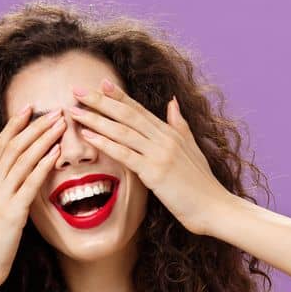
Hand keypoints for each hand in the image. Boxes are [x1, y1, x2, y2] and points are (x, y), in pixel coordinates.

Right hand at [0, 105, 64, 288]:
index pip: (0, 144)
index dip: (14, 124)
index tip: (30, 107)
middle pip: (13, 146)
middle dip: (35, 126)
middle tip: (54, 110)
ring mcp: (1, 197)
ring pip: (22, 160)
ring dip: (43, 139)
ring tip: (60, 124)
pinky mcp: (12, 213)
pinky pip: (29, 184)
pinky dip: (43, 166)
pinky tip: (56, 153)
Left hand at [67, 79, 235, 235]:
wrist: (215, 208)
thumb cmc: (203, 185)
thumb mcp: (193, 149)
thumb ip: (180, 125)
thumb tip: (172, 102)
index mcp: (172, 132)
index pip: (140, 109)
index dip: (119, 95)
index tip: (100, 83)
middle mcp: (165, 138)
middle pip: (127, 114)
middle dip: (100, 101)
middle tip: (78, 90)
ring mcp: (160, 154)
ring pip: (122, 130)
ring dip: (96, 119)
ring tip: (75, 111)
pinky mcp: (154, 172)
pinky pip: (125, 153)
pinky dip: (105, 143)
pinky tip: (88, 136)